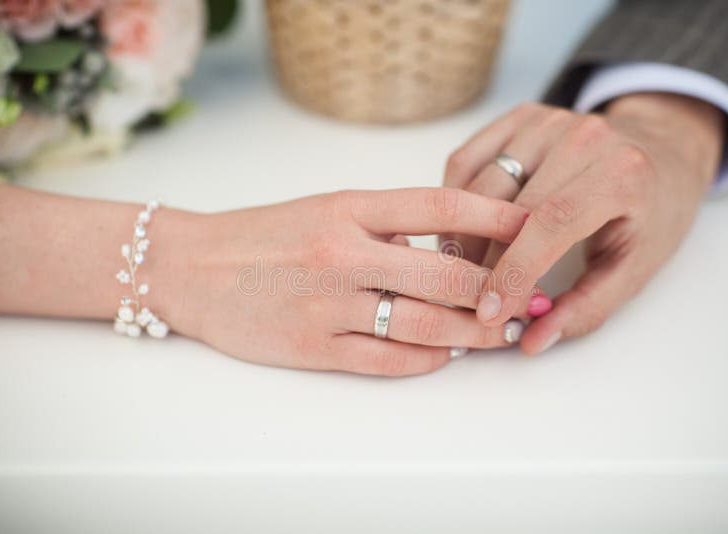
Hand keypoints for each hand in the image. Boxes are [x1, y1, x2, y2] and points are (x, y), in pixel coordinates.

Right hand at [157, 188, 528, 375]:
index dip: (497, 213)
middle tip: (528, 297)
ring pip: (425, 325)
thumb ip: (386, 223)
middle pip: (445, 272)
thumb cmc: (264, 235)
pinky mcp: (314, 347)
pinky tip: (447, 355)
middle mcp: (342, 253)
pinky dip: (428, 360)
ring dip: (474, 332)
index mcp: (348, 207)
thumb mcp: (325, 208)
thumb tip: (450, 246)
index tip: (535, 225)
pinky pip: (388, 361)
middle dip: (498, 289)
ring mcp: (328, 304)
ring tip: (500, 332)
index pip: (441, 203)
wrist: (192, 268)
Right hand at [443, 93, 724, 353]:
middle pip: (507, 203)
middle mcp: (582, 135)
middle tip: (471, 299)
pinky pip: (467, 158)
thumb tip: (531, 340)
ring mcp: (547, 120)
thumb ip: (586, 308)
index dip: (515, 270)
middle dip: (481, 259)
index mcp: (622, 173)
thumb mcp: (635, 268)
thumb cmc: (651, 213)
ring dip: (461, 232)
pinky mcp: (520, 116)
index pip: (552, 223)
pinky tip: (467, 229)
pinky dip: (456, 198)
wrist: (661, 151)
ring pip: (478, 182)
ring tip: (463, 269)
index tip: (490, 311)